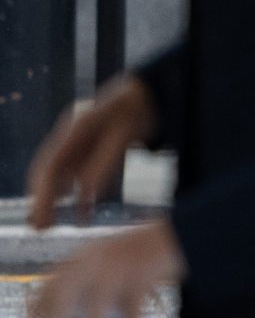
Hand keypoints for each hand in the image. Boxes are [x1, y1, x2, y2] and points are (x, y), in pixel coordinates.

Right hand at [26, 75, 157, 229]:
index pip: (50, 167)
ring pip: (59, 172)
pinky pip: (77, 171)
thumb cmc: (140, 107)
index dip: (42, 195)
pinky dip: (76, 191)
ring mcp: (78, 138)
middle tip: (41, 228)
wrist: (150, 88)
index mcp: (76, 128)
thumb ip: (106, 162)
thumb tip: (86, 194)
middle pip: (48, 170)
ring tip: (50, 224)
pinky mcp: (90, 143)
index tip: (41, 218)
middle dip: (41, 199)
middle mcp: (71, 132)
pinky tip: (83, 212)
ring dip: (54, 197)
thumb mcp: (127, 134)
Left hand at [30, 219, 184, 317]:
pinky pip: (132, 313)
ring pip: (96, 310)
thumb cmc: (147, 247)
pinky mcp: (144, 276)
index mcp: (87, 253)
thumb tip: (73, 305)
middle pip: (66, 297)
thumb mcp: (112, 253)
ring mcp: (121, 267)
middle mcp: (98, 259)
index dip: (40, 303)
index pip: (53, 280)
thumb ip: (91, 272)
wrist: (184, 229)